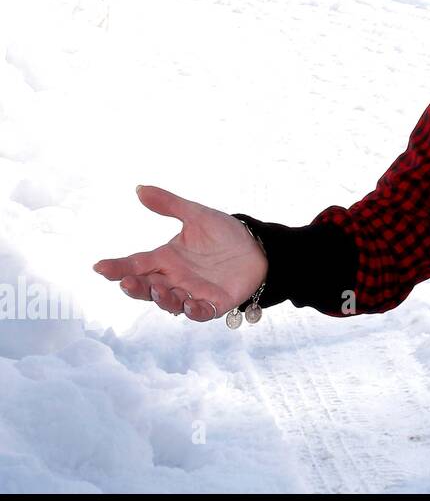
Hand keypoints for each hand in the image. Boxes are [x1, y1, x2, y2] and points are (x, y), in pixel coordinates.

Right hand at [93, 185, 267, 321]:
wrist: (259, 248)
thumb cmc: (225, 234)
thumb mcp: (197, 215)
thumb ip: (169, 204)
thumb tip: (140, 188)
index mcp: (166, 259)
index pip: (135, 264)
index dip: (117, 267)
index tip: (100, 267)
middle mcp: (175, 279)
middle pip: (147, 287)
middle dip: (135, 287)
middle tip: (126, 281)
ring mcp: (193, 293)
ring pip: (170, 302)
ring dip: (162, 299)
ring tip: (157, 290)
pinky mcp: (215, 303)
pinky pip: (201, 312)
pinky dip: (194, 311)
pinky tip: (189, 305)